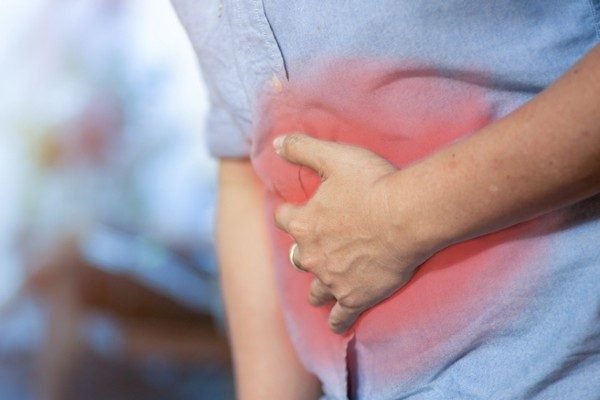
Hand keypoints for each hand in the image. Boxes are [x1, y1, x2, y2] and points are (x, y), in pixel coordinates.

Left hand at [273, 133, 434, 333]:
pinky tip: (335, 324)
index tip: (295, 212)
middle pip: (298, 257)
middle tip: (317, 248)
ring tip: (321, 287)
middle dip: (304, 252)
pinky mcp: (355, 297)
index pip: (283, 218)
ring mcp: (333, 280)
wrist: (408, 215)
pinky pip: (339, 316)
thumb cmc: (373, 183)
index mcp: (304, 222)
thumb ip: (302, 148)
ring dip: (316, 287)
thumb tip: (274, 142)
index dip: (289, 213)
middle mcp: (312, 255)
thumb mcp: (334, 156)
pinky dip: (336, 320)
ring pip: (315, 290)